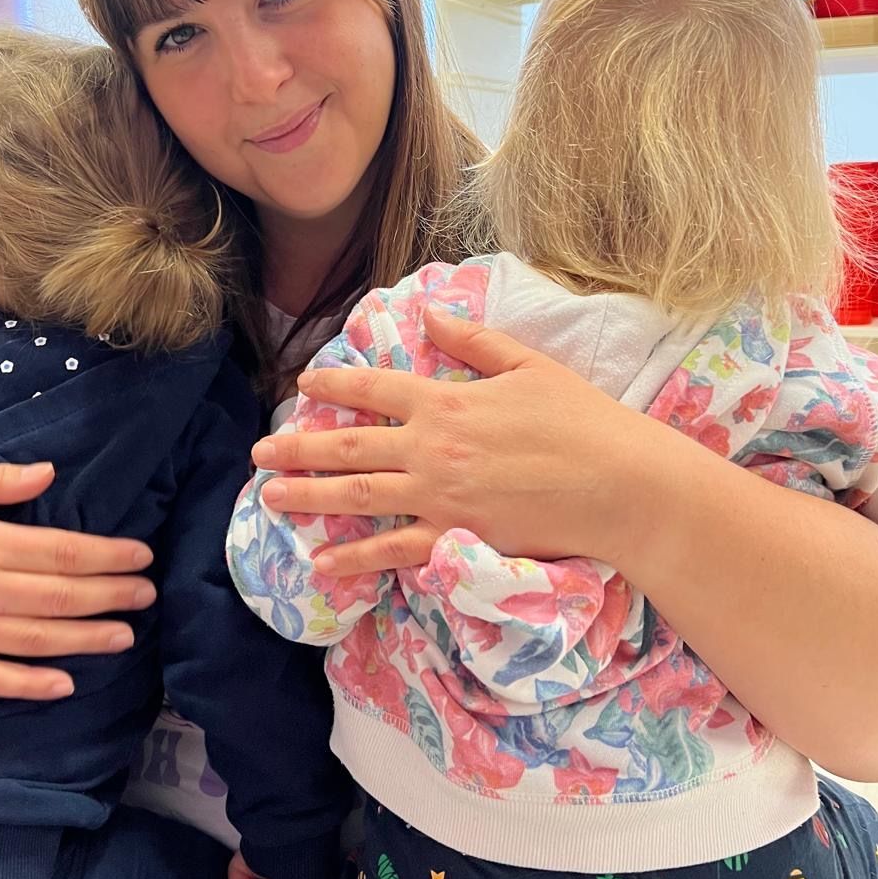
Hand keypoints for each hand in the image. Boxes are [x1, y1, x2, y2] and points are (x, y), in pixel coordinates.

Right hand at [0, 460, 155, 699]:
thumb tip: (49, 473)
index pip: (60, 553)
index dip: (108, 556)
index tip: (143, 555)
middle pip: (58, 598)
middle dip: (111, 596)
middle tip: (150, 594)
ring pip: (35, 641)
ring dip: (86, 639)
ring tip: (126, 635)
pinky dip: (28, 685)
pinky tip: (63, 685)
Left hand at [251, 307, 686, 577]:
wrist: (618, 485)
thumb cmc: (582, 420)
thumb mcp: (528, 365)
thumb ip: (474, 342)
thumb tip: (430, 314)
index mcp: (446, 401)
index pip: (374, 389)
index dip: (334, 385)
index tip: (304, 385)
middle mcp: (430, 448)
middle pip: (348, 447)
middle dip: (298, 447)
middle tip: (260, 451)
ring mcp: (438, 497)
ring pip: (357, 498)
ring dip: (308, 497)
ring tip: (269, 497)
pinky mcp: (455, 538)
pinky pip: (392, 551)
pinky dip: (354, 559)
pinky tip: (321, 564)